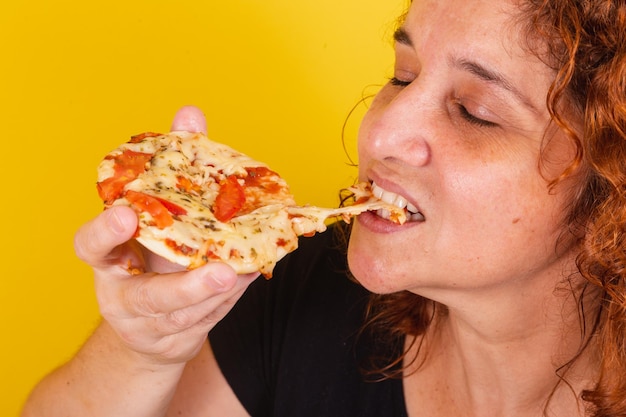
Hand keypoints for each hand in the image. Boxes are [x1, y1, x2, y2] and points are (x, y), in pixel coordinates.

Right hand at [74, 106, 257, 365]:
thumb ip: (170, 165)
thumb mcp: (154, 213)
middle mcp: (122, 293)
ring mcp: (148, 323)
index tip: (125, 213)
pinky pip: (207, 321)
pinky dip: (231, 299)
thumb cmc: (150, 253)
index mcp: (108, 257)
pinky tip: (249, 275)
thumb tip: (190, 113)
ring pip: (188, 314)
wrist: (148, 321)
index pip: (90, 247)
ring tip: (248, 271)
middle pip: (149, 298)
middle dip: (187, 288)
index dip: (103, 232)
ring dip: (222, 294)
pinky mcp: (174, 339)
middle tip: (223, 272)